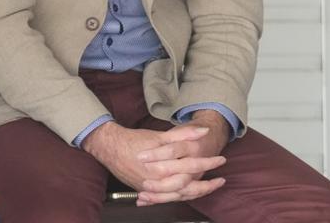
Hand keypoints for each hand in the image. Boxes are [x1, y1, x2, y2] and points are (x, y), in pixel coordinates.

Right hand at [84, 122, 225, 206]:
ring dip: (197, 193)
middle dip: (207, 183)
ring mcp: (152, 188)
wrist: (110, 148)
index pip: (192, 166)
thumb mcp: (159, 136)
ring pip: (180, 196)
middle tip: (220, 179)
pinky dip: (179, 198)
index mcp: (162, 165)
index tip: (219, 160)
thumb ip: (183, 134)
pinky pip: (167, 199)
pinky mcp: (146, 191)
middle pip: (189, 186)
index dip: (208, 163)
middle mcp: (158, 180)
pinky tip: (188, 196)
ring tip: (209, 188)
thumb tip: (203, 131)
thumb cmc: (133, 140)